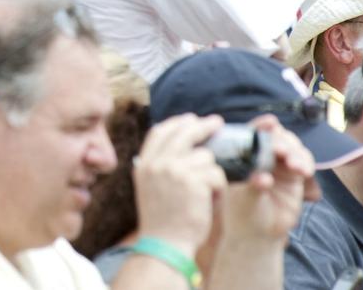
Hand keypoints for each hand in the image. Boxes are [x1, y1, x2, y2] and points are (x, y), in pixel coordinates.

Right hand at [133, 113, 227, 254]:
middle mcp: (157, 164)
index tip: (191, 119)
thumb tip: (178, 143)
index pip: (159, 131)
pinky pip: (216, 173)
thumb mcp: (150, 187)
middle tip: (218, 123)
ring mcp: (174, 171)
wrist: (165, 245)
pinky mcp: (194, 182)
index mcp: (144, 164)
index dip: (177, 122)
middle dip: (203, 125)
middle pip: (184, 133)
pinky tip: (211, 199)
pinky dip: (218, 186)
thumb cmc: (162, 220)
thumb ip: (158, 165)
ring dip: (212, 171)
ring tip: (208, 190)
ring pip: (205, 156)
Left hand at [221, 115, 318, 242]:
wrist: (258, 232)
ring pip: (292, 147)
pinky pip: (304, 162)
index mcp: (243, 154)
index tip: (270, 122)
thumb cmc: (243, 211)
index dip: (261, 126)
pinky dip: (305, 163)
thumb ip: (254, 186)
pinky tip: (304, 170)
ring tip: (294, 165)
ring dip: (295, 152)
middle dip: (282, 141)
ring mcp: (279, 164)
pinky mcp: (295, 175)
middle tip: (282, 150)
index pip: (252, 134)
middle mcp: (262, 155)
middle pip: (276, 137)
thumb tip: (263, 178)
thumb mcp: (244, 199)